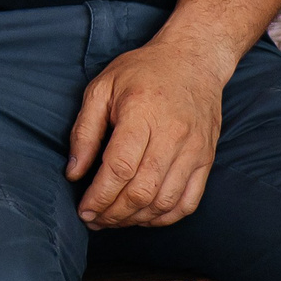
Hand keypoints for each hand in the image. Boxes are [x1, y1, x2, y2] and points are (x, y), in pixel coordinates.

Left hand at [65, 37, 230, 229]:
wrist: (192, 60)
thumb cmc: (142, 72)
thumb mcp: (102, 88)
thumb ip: (84, 131)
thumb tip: (74, 172)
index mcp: (142, 113)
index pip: (119, 167)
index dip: (99, 196)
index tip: (83, 210)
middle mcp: (172, 135)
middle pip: (142, 191)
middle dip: (113, 214)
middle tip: (94, 220)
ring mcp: (194, 150)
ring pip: (164, 202)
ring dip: (135, 220)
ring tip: (113, 220)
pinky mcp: (206, 160)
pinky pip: (188, 202)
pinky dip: (164, 218)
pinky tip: (143, 217)